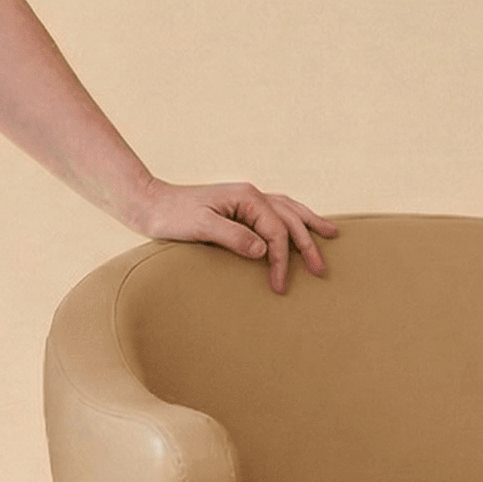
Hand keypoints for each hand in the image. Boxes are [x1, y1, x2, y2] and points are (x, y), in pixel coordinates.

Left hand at [134, 180, 338, 292]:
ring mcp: (246, 198)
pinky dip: (292, 217)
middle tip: (321, 271)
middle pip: (290, 219)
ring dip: (309, 223)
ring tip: (331, 233)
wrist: (151, 204)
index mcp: (246, 197)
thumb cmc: (172, 217)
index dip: (282, 260)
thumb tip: (264, 250)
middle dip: (308, 245)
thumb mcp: (200, 227)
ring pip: (289, 209)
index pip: (276, 231)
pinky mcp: (239, 206)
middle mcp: (251, 194)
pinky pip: (276, 210)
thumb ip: (233, 237)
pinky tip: (299, 223)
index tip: (279, 286)